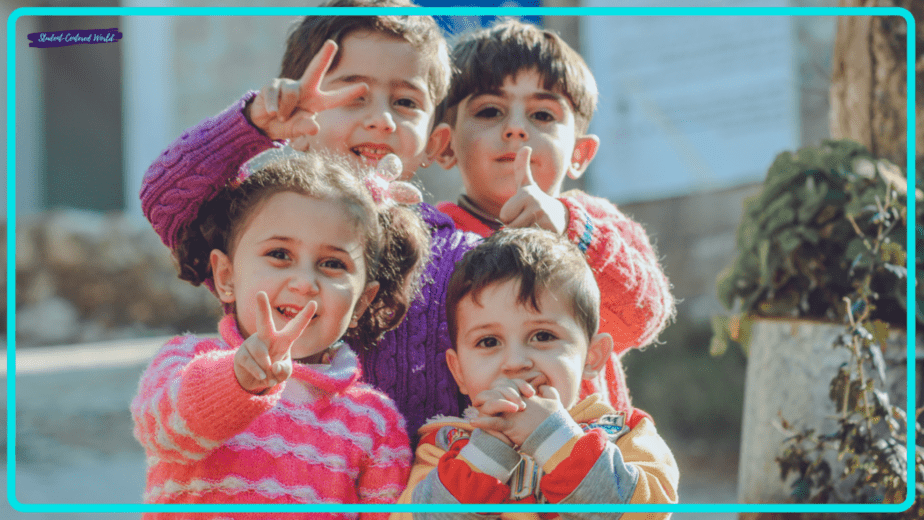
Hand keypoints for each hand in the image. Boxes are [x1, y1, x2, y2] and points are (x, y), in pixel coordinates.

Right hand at [233, 292, 315, 393]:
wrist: (253, 380)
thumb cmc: (273, 370)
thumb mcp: (284, 373)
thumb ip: (284, 370)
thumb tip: (273, 367)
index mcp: (283, 339)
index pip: (296, 327)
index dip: (305, 316)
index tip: (314, 303)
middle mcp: (267, 337)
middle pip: (264, 321)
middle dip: (262, 307)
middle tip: (260, 293)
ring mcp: (252, 344)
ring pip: (261, 352)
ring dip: (267, 367)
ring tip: (269, 376)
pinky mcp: (241, 354)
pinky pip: (251, 363)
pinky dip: (260, 374)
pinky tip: (262, 377)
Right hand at [246, 40, 368, 148]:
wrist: (262, 124)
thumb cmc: (285, 125)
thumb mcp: (295, 130)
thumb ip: (304, 129)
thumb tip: (314, 127)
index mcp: (316, 102)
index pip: (335, 98)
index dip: (349, 93)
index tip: (365, 87)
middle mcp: (305, 89)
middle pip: (316, 70)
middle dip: (323, 56)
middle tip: (332, 43)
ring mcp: (289, 84)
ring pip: (292, 92)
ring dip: (285, 109)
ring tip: (280, 117)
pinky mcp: (274, 84)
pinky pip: (275, 94)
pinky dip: (273, 106)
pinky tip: (271, 112)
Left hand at [471, 384, 562, 447]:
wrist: (556, 436)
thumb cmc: (556, 420)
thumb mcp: (555, 401)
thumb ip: (548, 391)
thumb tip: (543, 387)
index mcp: (526, 396)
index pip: (509, 384)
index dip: (502, 386)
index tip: (497, 391)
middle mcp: (517, 402)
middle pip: (497, 390)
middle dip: (489, 392)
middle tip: (482, 399)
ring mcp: (512, 414)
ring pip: (492, 404)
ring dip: (482, 405)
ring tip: (475, 407)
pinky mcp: (510, 426)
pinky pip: (493, 423)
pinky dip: (482, 422)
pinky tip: (472, 421)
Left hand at [498, 147, 568, 234]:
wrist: (560, 216)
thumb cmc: (536, 201)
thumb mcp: (527, 185)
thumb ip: (521, 168)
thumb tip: (525, 147)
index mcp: (526, 193)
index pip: (504, 215)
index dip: (510, 217)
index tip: (521, 210)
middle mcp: (535, 202)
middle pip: (510, 225)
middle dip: (516, 226)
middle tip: (528, 218)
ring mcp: (543, 215)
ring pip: (519, 232)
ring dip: (525, 232)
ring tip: (534, 224)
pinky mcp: (549, 228)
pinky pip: (530, 237)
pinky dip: (533, 237)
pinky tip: (541, 231)